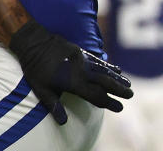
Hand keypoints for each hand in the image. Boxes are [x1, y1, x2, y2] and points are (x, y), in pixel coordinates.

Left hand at [9, 19, 132, 124]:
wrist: (32, 41)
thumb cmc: (34, 68)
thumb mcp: (41, 88)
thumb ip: (53, 105)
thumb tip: (63, 122)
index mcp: (73, 83)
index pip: (96, 96)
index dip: (108, 102)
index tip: (119, 107)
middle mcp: (81, 71)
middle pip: (105, 82)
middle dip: (118, 89)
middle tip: (131, 95)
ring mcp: (81, 60)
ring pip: (103, 70)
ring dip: (117, 77)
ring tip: (128, 83)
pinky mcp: (80, 51)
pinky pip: (97, 60)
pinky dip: (108, 65)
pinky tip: (116, 68)